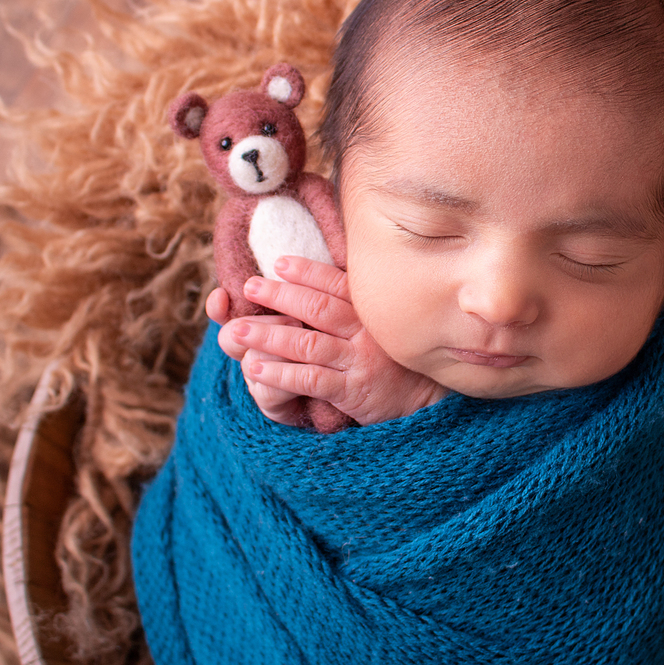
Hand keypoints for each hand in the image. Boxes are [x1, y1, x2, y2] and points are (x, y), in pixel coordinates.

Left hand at [221, 257, 446, 425]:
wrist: (425, 402)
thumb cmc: (396, 359)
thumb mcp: (383, 326)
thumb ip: (355, 308)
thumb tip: (319, 285)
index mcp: (371, 312)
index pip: (337, 284)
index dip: (308, 272)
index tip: (280, 262)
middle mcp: (366, 333)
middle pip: (318, 309)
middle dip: (280, 296)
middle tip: (251, 286)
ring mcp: (359, 362)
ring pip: (308, 344)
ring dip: (269, 335)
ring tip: (238, 330)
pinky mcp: (353, 391)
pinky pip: (311, 379)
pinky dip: (281, 374)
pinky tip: (256, 368)